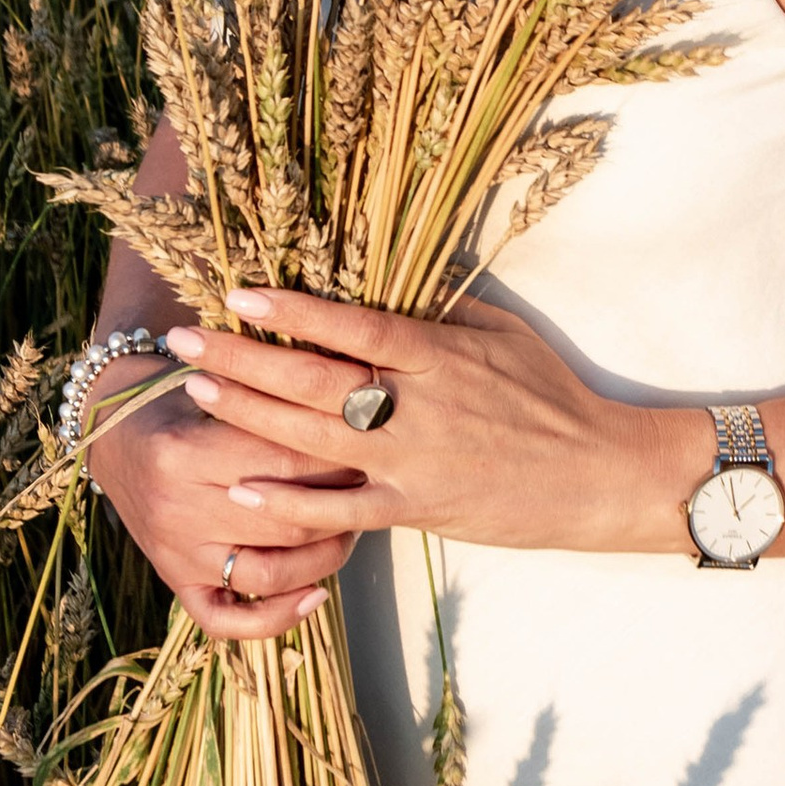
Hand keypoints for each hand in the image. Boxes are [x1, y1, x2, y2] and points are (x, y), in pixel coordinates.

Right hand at [81, 355, 370, 639]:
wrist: (115, 430)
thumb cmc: (180, 398)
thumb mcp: (218, 385)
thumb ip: (270, 401)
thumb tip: (353, 410)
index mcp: (186, 452)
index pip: (285, 464)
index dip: (339, 458)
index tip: (370, 448)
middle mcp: (177, 509)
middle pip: (286, 522)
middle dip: (341, 507)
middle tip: (371, 488)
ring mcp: (175, 553)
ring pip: (268, 574)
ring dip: (324, 558)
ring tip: (349, 530)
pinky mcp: (174, 581)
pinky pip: (226, 620)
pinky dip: (276, 618)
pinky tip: (315, 595)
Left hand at [161, 288, 708, 556]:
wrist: (599, 473)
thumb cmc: (554, 396)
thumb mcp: (504, 334)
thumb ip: (442, 313)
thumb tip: (395, 277)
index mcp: (439, 353)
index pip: (352, 323)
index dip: (290, 309)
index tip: (238, 293)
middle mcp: (418, 403)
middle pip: (313, 377)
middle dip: (242, 357)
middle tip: (185, 340)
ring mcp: (414, 459)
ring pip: (313, 436)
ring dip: (249, 414)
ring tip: (198, 393)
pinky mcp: (418, 508)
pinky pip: (341, 509)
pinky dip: (290, 501)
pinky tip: (241, 490)